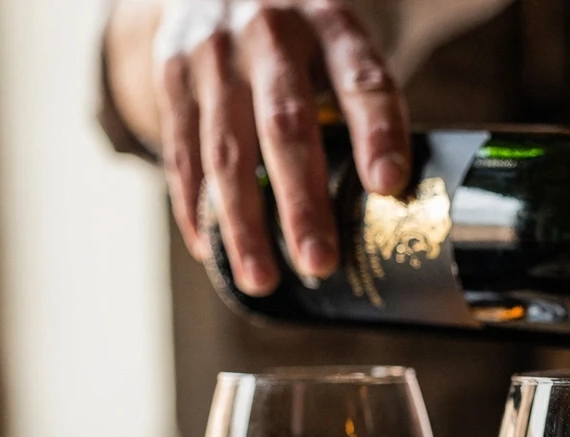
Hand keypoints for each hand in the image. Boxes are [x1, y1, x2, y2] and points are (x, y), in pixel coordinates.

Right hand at [151, 0, 408, 292]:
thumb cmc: (305, 36)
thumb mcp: (343, 44)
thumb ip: (367, 105)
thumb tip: (398, 201)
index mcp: (331, 21)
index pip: (362, 79)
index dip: (376, 131)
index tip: (388, 184)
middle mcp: (270, 30)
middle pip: (286, 123)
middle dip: (301, 200)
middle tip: (319, 263)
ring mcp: (213, 52)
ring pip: (226, 148)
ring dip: (243, 222)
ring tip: (262, 278)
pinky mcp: (172, 73)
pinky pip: (182, 150)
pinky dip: (197, 206)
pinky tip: (214, 251)